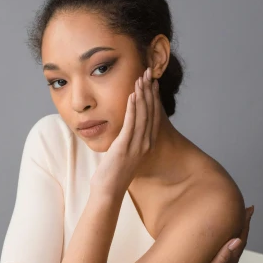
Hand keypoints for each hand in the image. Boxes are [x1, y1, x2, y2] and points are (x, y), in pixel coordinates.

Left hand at [90, 66, 159, 196]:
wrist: (109, 190)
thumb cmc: (113, 174)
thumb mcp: (123, 154)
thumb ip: (127, 141)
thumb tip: (124, 132)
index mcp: (146, 144)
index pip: (153, 116)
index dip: (153, 98)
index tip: (152, 82)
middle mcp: (145, 143)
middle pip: (150, 111)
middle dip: (150, 90)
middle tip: (149, 72)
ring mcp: (137, 145)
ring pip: (143, 114)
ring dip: (142, 94)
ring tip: (141, 78)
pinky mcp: (125, 146)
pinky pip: (131, 123)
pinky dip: (132, 107)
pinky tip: (133, 94)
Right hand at [167, 205, 254, 262]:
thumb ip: (221, 258)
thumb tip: (236, 242)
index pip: (239, 241)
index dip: (244, 225)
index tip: (248, 210)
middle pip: (238, 243)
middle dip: (242, 226)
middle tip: (246, 210)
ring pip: (231, 248)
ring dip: (234, 233)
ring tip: (236, 221)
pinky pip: (222, 254)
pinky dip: (225, 243)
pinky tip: (221, 241)